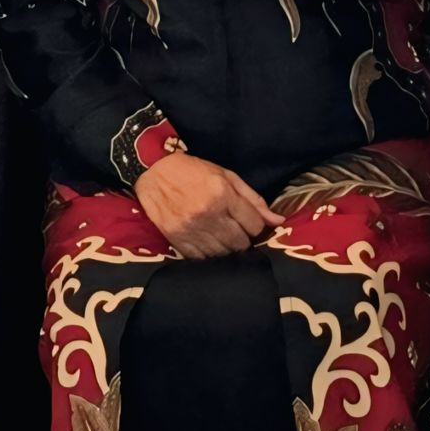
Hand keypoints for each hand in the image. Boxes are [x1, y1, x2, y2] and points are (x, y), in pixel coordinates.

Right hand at [133, 151, 275, 258]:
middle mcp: (209, 214)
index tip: (250, 223)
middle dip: (243, 239)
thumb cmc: (193, 172)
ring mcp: (192, 229)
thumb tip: (277, 220)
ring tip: (221, 236)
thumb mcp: (226, 176)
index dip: (256, 226)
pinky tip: (207, 242)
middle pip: (241, 243)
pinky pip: (203, 259)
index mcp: (223, 194)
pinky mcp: (178, 240)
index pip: (255, 225)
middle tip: (236, 230)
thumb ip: (253, 199)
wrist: (152, 173)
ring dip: (227, 248)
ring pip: (224, 254)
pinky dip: (209, 254)